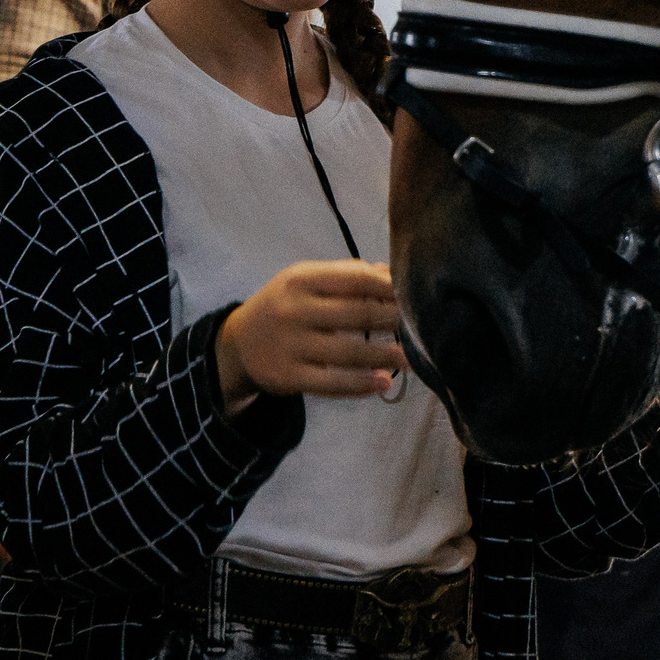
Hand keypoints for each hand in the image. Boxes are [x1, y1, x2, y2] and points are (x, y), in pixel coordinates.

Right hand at [213, 259, 402, 413]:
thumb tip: (394, 274)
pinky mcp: (288, 377)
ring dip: (385, 356)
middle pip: (356, 315)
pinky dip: (361, 385)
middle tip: (422, 326)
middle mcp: (293, 310)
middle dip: (394, 320)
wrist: (238, 344)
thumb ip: (347, 277)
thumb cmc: (286, 305)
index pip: (355, 279)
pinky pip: (332, 384)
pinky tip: (384, 383)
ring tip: (413, 358)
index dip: (389, 287)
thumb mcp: (306, 281)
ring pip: (349, 353)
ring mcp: (290, 345)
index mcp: (301, 279)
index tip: (415, 294)